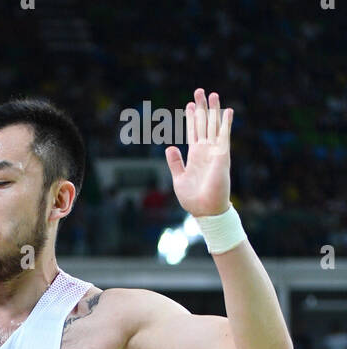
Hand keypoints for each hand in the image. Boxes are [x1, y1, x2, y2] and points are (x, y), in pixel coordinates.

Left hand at [165, 89, 231, 218]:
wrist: (206, 209)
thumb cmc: (193, 199)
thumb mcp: (179, 179)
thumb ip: (175, 163)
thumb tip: (169, 146)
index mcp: (194, 156)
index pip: (193, 132)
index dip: (191, 118)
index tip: (189, 105)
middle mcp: (205, 151)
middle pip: (203, 124)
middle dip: (201, 108)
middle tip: (199, 91)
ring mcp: (214, 151)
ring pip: (214, 125)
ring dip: (213, 110)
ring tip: (212, 94)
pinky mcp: (222, 154)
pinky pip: (224, 135)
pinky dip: (226, 122)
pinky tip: (227, 110)